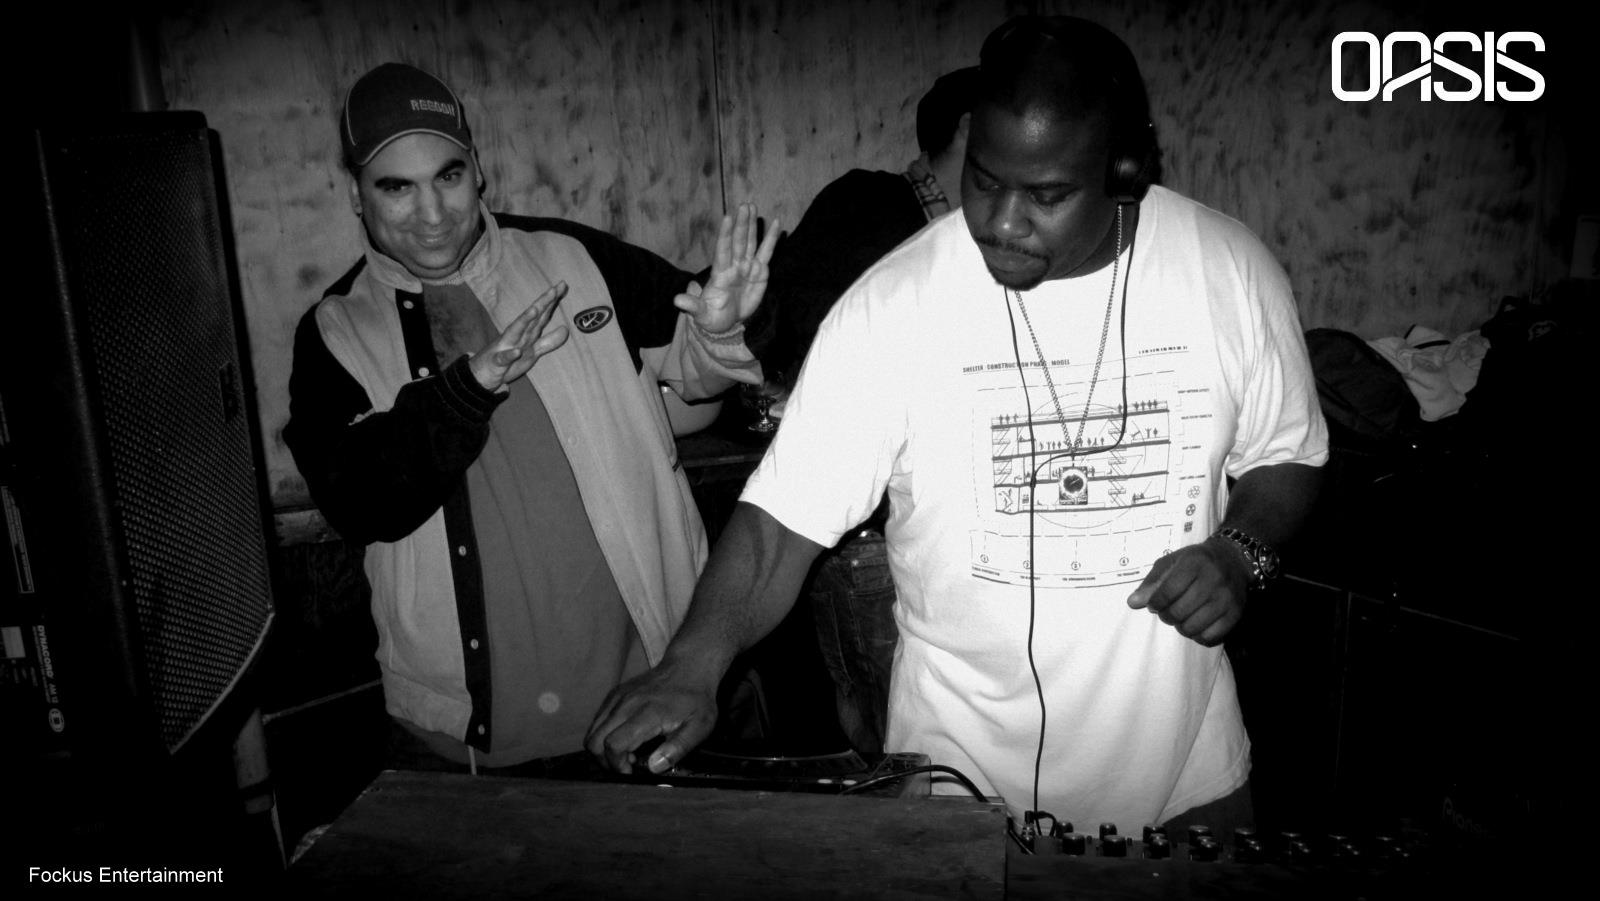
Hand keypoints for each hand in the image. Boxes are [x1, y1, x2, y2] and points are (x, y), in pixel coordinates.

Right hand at [469, 281, 569, 391]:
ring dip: (524, 321)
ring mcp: (506, 347)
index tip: (562, 285)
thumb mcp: (532, 352)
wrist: (483, 375)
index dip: (552, 301)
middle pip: (531, 318)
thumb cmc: (508, 361)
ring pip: (516, 332)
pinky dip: (510, 355)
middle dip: (542, 303)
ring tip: (534, 310)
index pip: (541, 315)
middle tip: (554, 289)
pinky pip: (504, 358)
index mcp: (526, 333)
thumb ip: (548, 341)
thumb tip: (566, 329)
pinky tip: (517, 351)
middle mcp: (517, 336)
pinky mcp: (498, 363)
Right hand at [584, 661, 719, 774]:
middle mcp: (626, 704)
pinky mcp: (614, 694)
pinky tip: (625, 738)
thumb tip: (653, 767)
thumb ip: (677, 748)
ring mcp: (617, 697)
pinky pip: (597, 721)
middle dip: (605, 761)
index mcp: (647, 713)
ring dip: (603, 749)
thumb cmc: (695, 699)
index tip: (632, 772)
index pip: (613, 744)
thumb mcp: (699, 727)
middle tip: (627, 766)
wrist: (688, 667)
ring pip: (592, 732)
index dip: (617, 765)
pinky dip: (603, 735)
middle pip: (594, 741)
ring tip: (627, 753)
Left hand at [675, 202, 779, 333]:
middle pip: (738, 242)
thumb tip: (677, 300)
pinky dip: (771, 239)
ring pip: (751, 242)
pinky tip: (776, 223)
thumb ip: (692, 305)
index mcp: (719, 273)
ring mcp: (747, 267)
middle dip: (742, 224)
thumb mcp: (701, 314)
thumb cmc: (712, 317)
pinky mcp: (760, 271)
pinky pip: (767, 253)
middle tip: (745, 205)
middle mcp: (733, 266)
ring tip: (753, 207)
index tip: (727, 218)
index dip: (725, 235)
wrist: (727, 323)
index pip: (722, 251)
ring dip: (752, 225)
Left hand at [1126, 537, 1251, 646]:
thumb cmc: (1195, 562)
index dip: (1155, 603)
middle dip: (1167, 616)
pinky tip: (1196, 625)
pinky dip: (1198, 636)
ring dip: (1181, 627)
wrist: (1233, 559)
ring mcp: (1226, 598)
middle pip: (1179, 612)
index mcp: (1194, 563)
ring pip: (1193, 627)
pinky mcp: (1235, 613)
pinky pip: (1211, 636)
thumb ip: (1151, 582)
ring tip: (1181, 618)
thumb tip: (1132, 603)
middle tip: (1167, 612)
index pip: (1167, 591)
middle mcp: (1213, 579)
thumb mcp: (1171, 562)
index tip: (1154, 605)